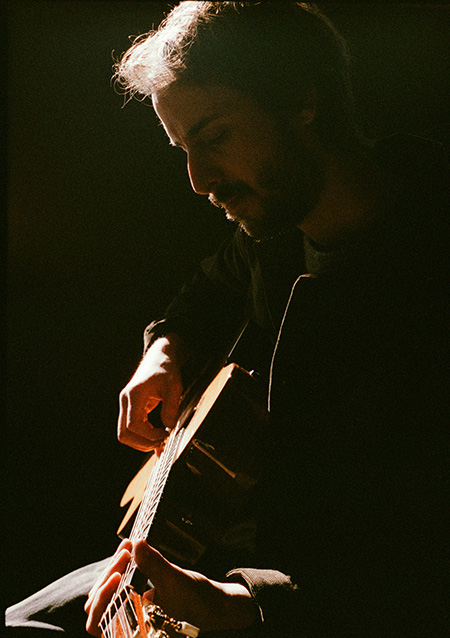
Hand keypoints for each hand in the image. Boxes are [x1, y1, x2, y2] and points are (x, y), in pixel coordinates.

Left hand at [85, 539, 258, 635]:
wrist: (217, 609)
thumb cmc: (198, 604)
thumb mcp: (177, 583)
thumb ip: (155, 566)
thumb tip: (138, 545)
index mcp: (131, 631)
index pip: (99, 619)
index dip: (103, 595)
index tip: (118, 570)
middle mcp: (125, 626)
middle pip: (98, 604)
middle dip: (109, 574)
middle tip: (126, 550)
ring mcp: (127, 615)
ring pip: (106, 595)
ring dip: (114, 570)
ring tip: (128, 548)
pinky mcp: (134, 603)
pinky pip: (118, 588)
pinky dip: (122, 569)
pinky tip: (131, 551)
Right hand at [118, 335, 185, 451]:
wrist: (159, 358)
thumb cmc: (166, 369)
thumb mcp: (174, 386)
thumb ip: (171, 407)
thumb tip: (169, 426)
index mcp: (134, 394)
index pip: (134, 424)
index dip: (149, 435)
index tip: (166, 434)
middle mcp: (126, 400)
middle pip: (124, 433)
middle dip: (143, 443)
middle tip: (161, 443)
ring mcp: (126, 405)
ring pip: (125, 433)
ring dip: (142, 441)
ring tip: (160, 441)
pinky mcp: (130, 408)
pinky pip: (132, 428)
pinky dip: (142, 436)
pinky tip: (156, 438)